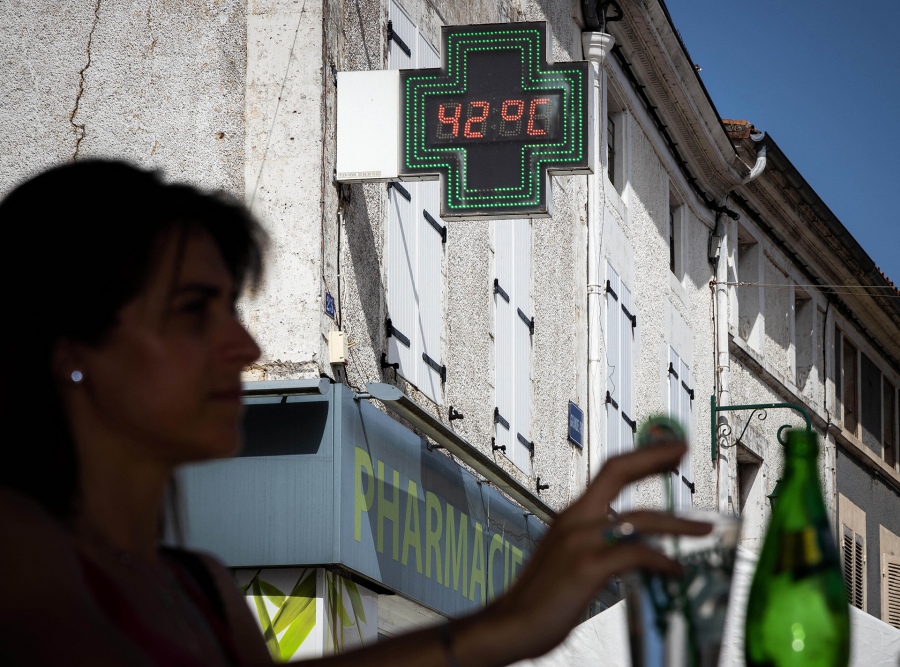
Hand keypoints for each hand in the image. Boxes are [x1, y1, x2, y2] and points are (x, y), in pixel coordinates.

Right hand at [479, 440, 710, 661]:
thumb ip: (595, 542)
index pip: (609, 471)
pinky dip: (661, 561)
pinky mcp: (586, 566)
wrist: (510, 623)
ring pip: (640, 518)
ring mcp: (580, 541)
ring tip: (703, 529)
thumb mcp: (566, 555)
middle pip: (618, 472)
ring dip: (677, 522)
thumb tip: (631, 544)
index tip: (667, 448)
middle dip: (654, 458)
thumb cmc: (539, 596)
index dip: (640, 455)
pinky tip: (675, 570)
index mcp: (572, 515)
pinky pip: (635, 555)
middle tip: (683, 449)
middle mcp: (576, 520)